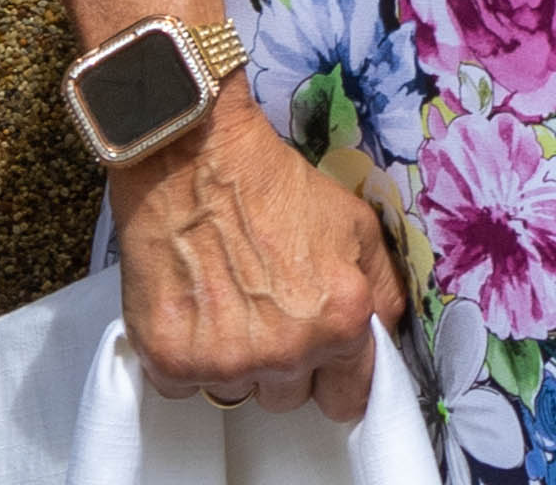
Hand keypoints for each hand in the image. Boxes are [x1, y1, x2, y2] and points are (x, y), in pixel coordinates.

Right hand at [117, 95, 403, 413]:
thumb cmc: (274, 186)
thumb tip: (384, 338)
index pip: (350, 398)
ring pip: (237, 392)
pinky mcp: (171, 361)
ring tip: (226, 299)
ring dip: (234, 359)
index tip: (323, 362)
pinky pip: (185, 387)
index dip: (337, 377)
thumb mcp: (356, 225)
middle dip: (283, 363)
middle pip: (290, 398)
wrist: (195, 157)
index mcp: (340, 320)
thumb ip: (383, 292)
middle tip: (265, 308)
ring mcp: (226, 361)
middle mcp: (286, 351)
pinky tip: (193, 307)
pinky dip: (186, 356)